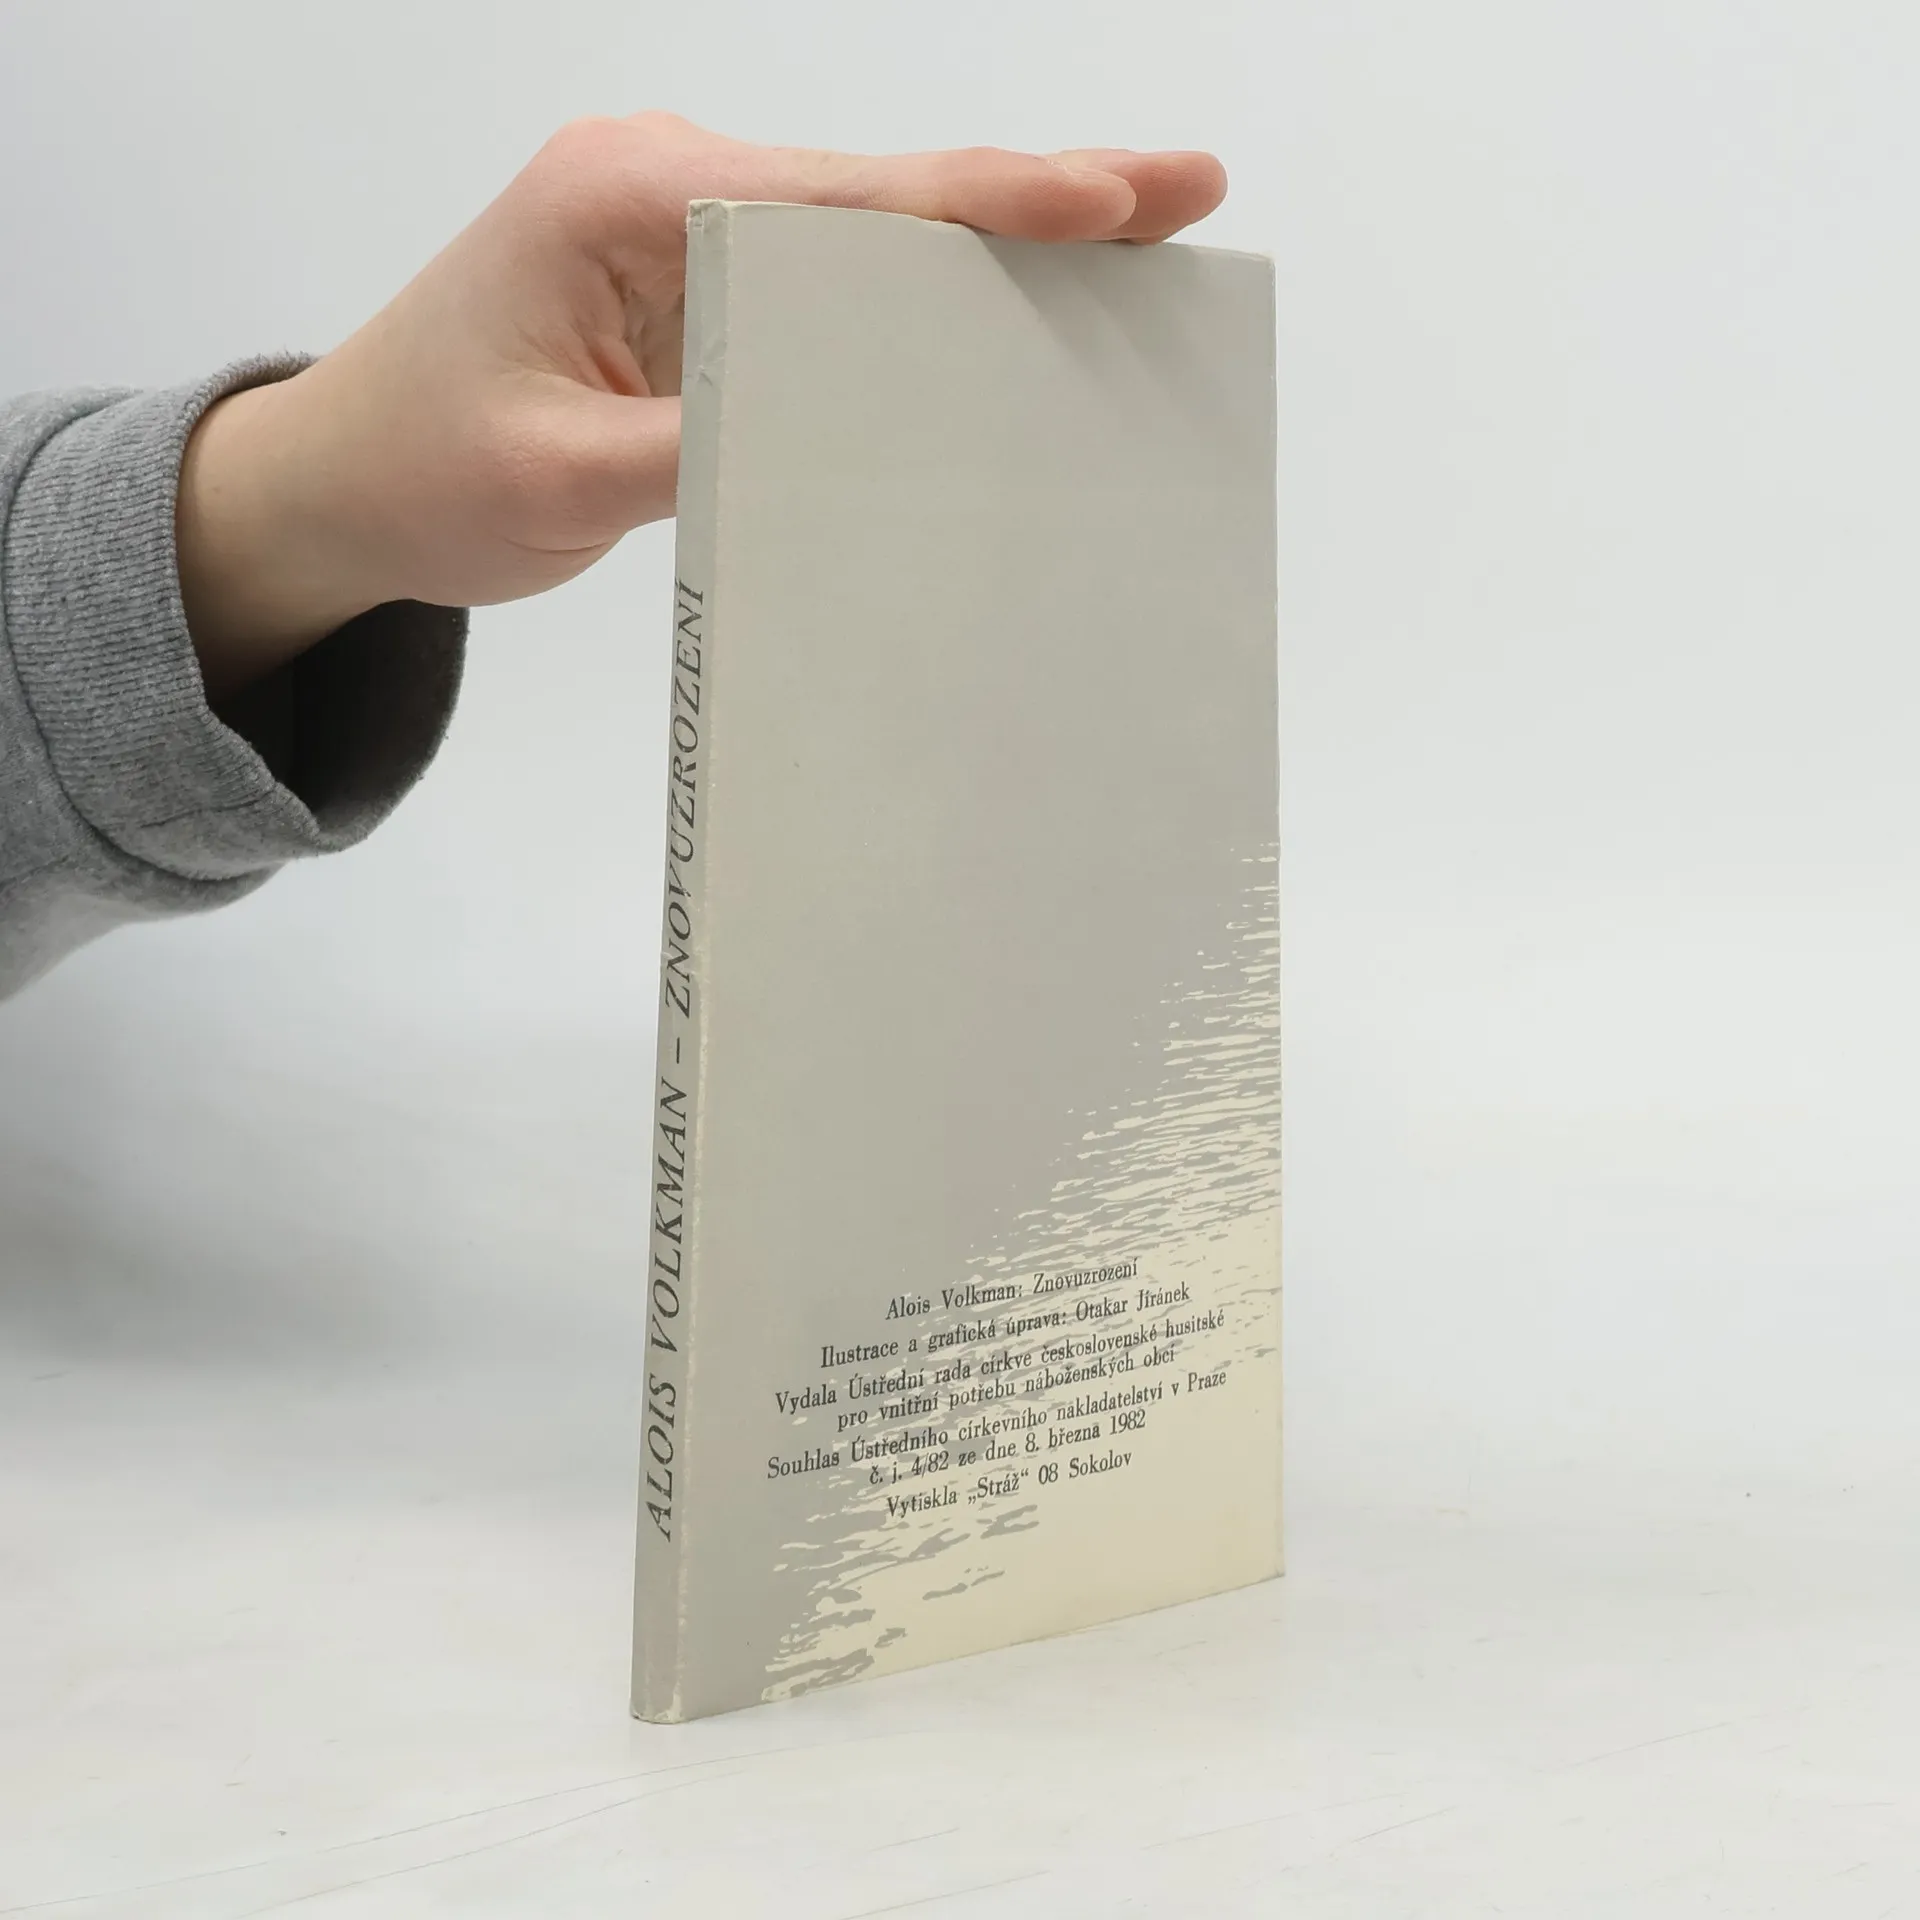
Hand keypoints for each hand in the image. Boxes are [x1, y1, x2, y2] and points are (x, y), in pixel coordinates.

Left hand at [176, 112, 1227, 698]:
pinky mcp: (695, 280)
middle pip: (886, 193)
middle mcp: (669, 180)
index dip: (993, 203)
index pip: (846, 201)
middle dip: (1036, 202)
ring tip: (1133, 252)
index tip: (1116, 198)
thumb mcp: (563, 479)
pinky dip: (923, 301)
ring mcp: (686, 223)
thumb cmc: (423, 469)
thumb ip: (712, 445)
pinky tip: (1008, 318)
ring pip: (871, 232)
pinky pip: (829, 282)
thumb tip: (865, 437)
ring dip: (994, 249)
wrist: (340, 479)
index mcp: (629, 197)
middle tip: (1183, 196)